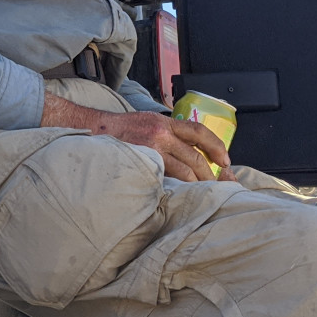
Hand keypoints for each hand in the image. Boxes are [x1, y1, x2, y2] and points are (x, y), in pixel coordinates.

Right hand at [94, 111, 229, 181]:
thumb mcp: (146, 121)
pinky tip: (179, 195)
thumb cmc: (118, 130)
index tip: (225, 161)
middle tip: (216, 185)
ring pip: (184, 172)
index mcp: (164, 123)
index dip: (216, 146)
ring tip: (200, 194)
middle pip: (195, 157)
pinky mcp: (142, 164)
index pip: (198, 131)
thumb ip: (167, 131)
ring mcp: (151, 150)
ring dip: (196, 185)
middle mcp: (160, 134)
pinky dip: (176, 188)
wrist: (91, 131)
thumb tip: (188, 148)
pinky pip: (166, 180)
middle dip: (209, 174)